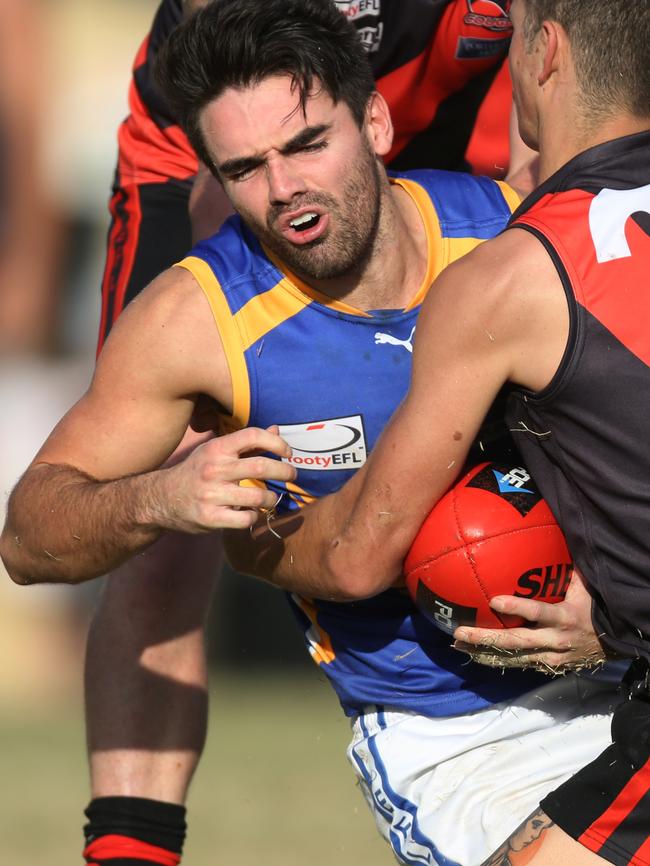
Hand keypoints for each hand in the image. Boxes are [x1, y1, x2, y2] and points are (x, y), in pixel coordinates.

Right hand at [158, 426, 294, 531]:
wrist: (160, 499)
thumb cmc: (195, 472)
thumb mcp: (215, 452)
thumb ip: (246, 443)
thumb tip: (275, 431)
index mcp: (216, 449)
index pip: (253, 436)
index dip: (276, 443)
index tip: (287, 452)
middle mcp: (214, 469)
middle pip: (261, 466)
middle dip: (285, 472)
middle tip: (292, 475)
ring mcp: (211, 495)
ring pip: (258, 496)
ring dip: (272, 498)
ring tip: (272, 498)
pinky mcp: (210, 518)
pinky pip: (246, 518)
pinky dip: (254, 516)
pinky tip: (252, 512)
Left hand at [452, 569, 606, 673]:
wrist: (615, 640)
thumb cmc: (596, 606)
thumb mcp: (584, 585)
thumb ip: (565, 565)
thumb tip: (544, 534)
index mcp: (565, 617)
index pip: (539, 612)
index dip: (517, 608)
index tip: (494, 601)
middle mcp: (555, 640)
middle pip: (516, 641)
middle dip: (486, 637)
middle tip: (460, 631)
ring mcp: (550, 656)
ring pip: (512, 658)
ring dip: (484, 651)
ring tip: (458, 645)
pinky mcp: (547, 666)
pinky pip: (518, 663)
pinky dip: (495, 659)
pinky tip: (473, 653)